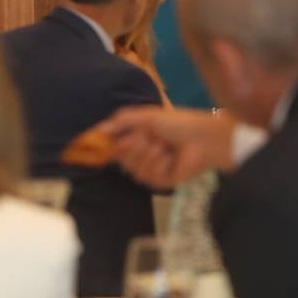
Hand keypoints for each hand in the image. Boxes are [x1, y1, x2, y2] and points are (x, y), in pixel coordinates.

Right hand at [100, 106, 236, 188]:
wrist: (204, 137)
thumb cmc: (179, 123)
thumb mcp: (148, 116)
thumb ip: (122, 121)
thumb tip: (96, 130)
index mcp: (140, 139)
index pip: (115, 147)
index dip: (107, 146)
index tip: (93, 144)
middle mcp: (144, 155)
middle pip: (122, 158)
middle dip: (134, 145)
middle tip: (149, 137)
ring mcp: (153, 169)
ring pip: (134, 169)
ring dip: (149, 154)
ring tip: (165, 146)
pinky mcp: (162, 181)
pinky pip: (148, 177)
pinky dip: (158, 164)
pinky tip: (170, 158)